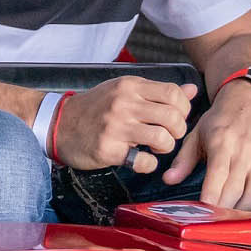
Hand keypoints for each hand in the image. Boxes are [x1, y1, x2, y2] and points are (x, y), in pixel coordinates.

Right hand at [51, 76, 195, 173]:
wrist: (58, 123)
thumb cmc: (95, 108)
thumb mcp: (125, 91)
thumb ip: (158, 92)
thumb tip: (192, 89)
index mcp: (130, 86)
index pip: (174, 93)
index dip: (183, 110)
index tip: (175, 119)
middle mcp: (124, 103)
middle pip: (173, 117)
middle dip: (178, 131)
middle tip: (168, 136)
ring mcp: (115, 126)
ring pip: (162, 138)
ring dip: (165, 148)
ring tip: (155, 148)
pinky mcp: (108, 149)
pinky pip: (144, 161)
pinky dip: (148, 164)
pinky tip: (139, 160)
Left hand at [163, 79, 250, 209]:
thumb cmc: (222, 119)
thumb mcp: (197, 134)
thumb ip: (183, 160)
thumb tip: (168, 180)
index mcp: (223, 144)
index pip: (217, 177)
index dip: (211, 199)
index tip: (202, 214)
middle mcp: (245, 153)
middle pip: (235, 192)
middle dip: (222, 211)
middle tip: (210, 223)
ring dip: (240, 212)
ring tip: (226, 220)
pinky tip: (246, 214)